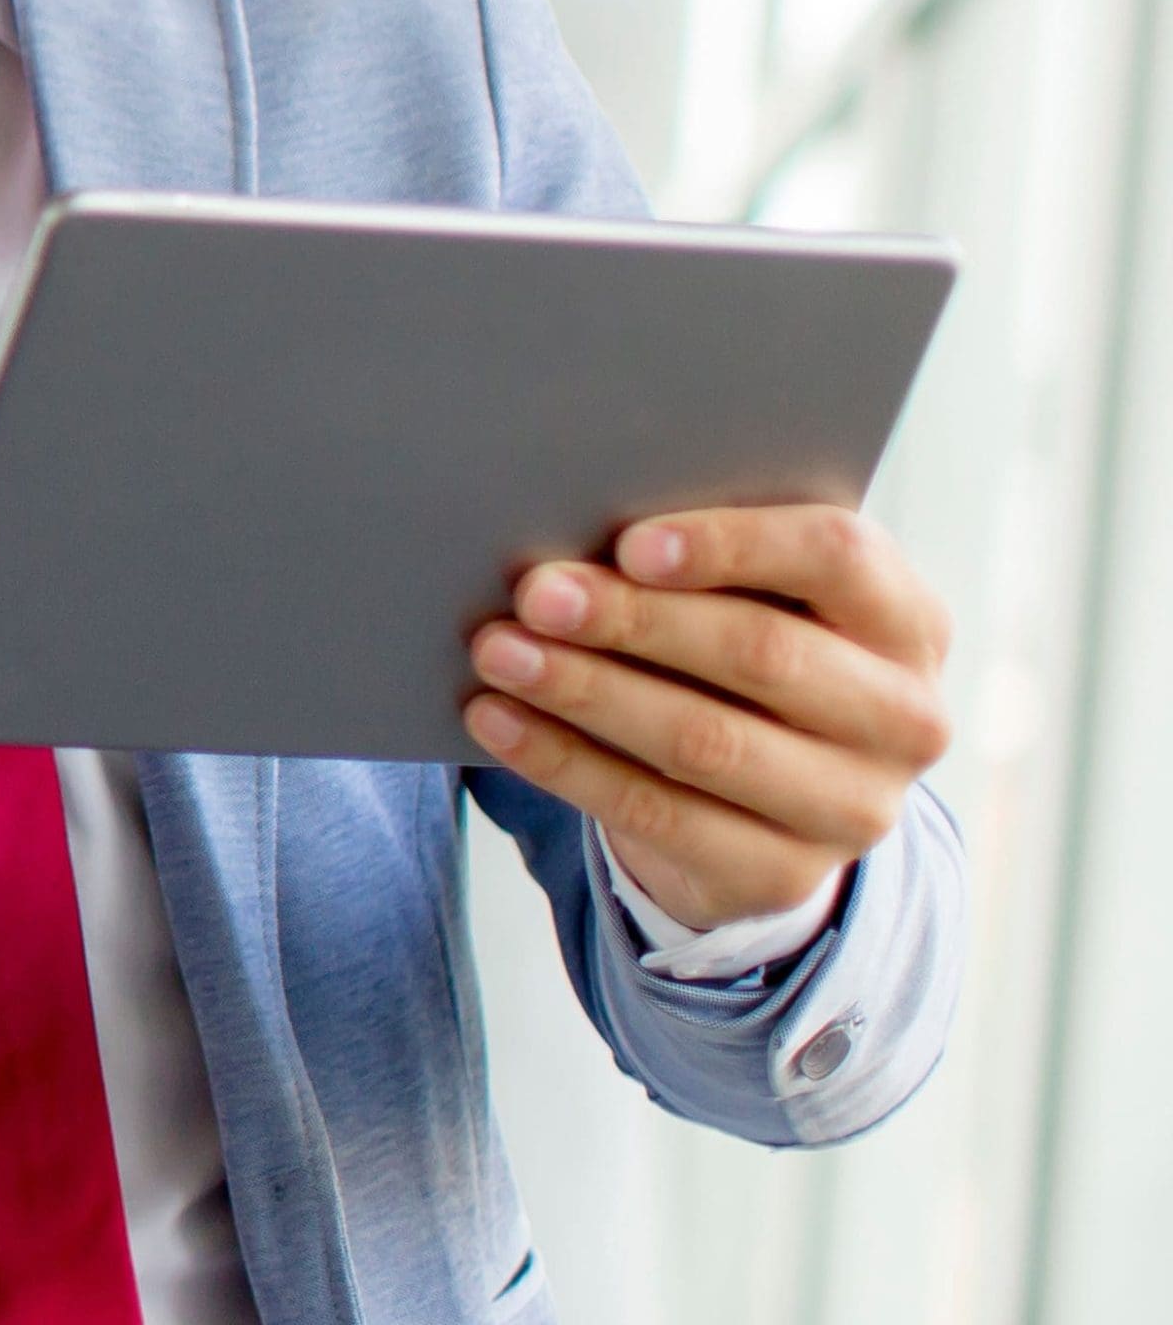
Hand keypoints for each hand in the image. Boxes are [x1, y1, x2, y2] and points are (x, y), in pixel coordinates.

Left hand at [462, 505, 952, 932]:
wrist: (777, 791)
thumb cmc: (749, 641)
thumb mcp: (758, 592)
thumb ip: (704, 556)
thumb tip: (577, 529)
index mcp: (905, 618)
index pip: (838, 556)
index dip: (732, 544)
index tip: (629, 541)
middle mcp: (903, 718)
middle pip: (760, 652)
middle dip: (633, 619)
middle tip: (533, 592)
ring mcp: (853, 810)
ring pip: (703, 740)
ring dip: (584, 690)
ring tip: (497, 651)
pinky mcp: (782, 875)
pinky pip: (656, 813)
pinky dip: (563, 760)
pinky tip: (497, 719)